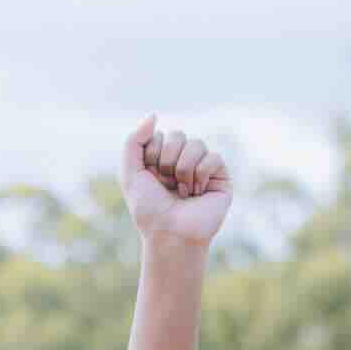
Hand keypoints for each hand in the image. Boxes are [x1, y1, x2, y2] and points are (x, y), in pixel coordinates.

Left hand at [119, 115, 231, 247]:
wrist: (171, 234)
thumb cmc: (149, 210)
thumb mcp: (130, 174)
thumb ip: (133, 141)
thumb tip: (153, 114)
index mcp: (160, 160)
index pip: (159, 136)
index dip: (153, 155)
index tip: (152, 178)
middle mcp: (181, 161)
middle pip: (178, 135)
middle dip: (168, 160)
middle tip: (168, 184)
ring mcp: (202, 168)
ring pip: (196, 144)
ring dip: (184, 170)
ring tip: (183, 192)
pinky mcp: (220, 177)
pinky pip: (213, 157)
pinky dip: (201, 175)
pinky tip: (198, 193)